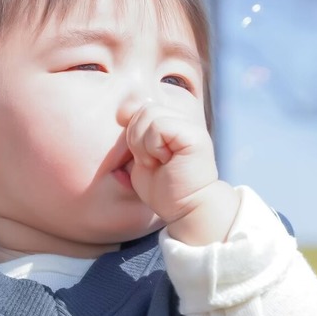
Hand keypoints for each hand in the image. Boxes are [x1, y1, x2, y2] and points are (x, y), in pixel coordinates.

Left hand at [122, 99, 236, 243]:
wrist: (186, 209)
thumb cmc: (164, 190)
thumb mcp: (140, 157)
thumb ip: (133, 133)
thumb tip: (122, 111)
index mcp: (171, 124)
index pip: (141, 106)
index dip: (131, 126)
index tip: (141, 154)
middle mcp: (182, 121)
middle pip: (143, 108)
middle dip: (136, 137)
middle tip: (151, 161)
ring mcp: (190, 126)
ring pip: (149, 113)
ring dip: (144, 143)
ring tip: (158, 162)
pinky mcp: (194, 135)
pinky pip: (159, 125)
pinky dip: (153, 146)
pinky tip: (164, 161)